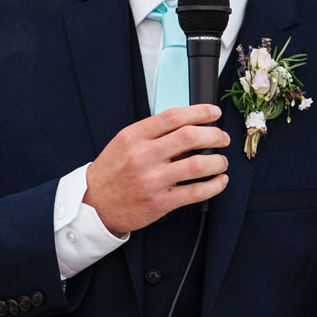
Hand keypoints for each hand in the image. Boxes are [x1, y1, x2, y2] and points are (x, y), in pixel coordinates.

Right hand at [82, 104, 229, 235]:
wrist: (93, 204)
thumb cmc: (111, 172)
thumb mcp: (125, 143)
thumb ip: (153, 134)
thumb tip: (189, 128)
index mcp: (134, 136)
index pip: (173, 116)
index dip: (200, 112)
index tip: (214, 113)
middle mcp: (143, 156)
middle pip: (190, 137)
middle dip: (215, 135)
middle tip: (222, 138)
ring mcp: (153, 180)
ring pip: (198, 165)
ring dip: (218, 161)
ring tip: (221, 161)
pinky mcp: (160, 202)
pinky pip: (196, 192)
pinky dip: (214, 185)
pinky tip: (219, 181)